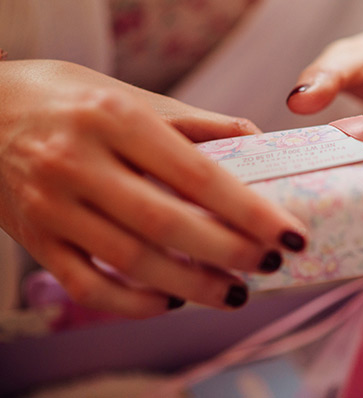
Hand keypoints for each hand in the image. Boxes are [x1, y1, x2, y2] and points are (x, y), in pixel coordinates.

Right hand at [0, 60, 306, 317]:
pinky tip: (171, 300)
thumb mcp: (131, 96)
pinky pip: (87, 287)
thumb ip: (195, 123)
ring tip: (236, 293)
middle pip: (168, 224)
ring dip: (193, 287)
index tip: (289, 234)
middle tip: (268, 265)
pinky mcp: (35, 241)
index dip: (249, 210)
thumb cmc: (68, 100)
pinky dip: (134, 304)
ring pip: (132, 262)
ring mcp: (52, 206)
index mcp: (115, 118)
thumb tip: (255, 141)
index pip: (197, 174)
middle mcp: (79, 162)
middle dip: (229, 253)